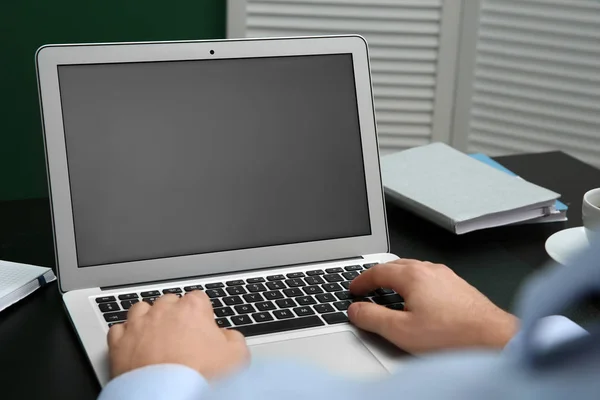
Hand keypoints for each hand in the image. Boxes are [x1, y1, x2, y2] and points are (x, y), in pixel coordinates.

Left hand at [107, 291, 248, 379]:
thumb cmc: (200, 376)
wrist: (168, 397)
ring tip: (156, 336)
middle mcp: (163, 311)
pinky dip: (126, 335)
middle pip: (169, 301)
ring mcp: (138, 325)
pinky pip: (119, 329)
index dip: (202, 313)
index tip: (204, 328)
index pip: (198, 298)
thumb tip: (228, 336)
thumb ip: (233, 338)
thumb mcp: (237, 356)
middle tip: (182, 335)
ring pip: (141, 309)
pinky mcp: (118, 343)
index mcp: (192, 308)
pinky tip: (135, 345)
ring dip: (149, 318)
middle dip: (175, 314)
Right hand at [348, 259, 517, 352]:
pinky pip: (429, 277)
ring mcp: (446, 276)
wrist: (493, 339)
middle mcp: (430, 269)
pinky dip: (414, 284)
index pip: (378, 271)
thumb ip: (373, 318)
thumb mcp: (401, 331)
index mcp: (413, 275)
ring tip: (388, 292)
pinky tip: (417, 299)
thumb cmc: (452, 336)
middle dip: (378, 276)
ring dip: (397, 278)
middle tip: (366, 288)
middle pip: (395, 266)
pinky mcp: (458, 286)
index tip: (353, 289)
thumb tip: (355, 310)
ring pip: (414, 269)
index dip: (361, 280)